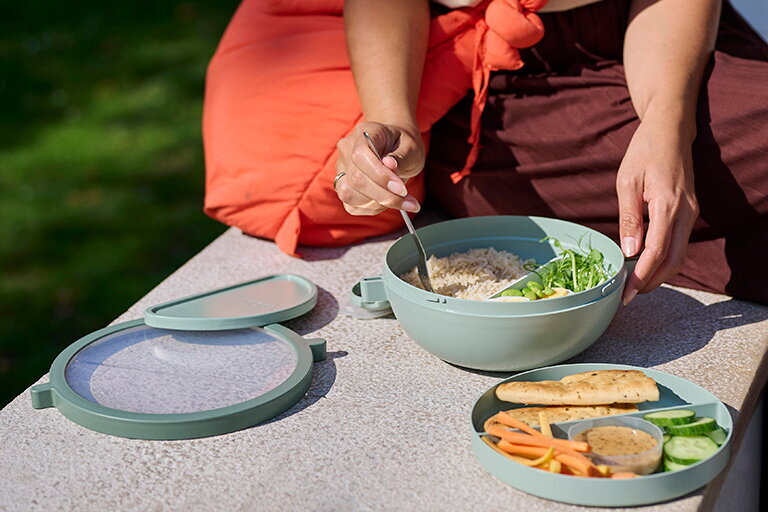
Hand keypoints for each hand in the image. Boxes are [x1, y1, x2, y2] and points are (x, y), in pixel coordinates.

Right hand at [334, 122, 424, 215]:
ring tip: (401, 200)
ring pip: (349, 194)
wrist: (396, 147)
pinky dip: (372, 208)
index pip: (360, 156)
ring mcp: (341, 168)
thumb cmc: (404, 146)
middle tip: (410, 201)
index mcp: (363, 133)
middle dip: (384, 196)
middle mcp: (346, 149)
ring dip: (378, 204)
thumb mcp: (411, 148)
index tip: (402, 189)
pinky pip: (352, 205)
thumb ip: (401, 157)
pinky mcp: (342, 186)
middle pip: (356, 179)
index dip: (380, 176)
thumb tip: (389, 165)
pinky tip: (388, 202)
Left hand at [616, 114, 698, 304]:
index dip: (642, 276)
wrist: (671, 130)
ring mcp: (691, 212)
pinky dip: (664, 258)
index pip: (657, 251)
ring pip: (679, 254)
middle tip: (629, 296)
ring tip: (635, 284)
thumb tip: (630, 252)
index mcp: (667, 204)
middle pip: (673, 260)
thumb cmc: (644, 152)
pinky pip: (679, 242)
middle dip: (652, 282)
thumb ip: (629, 217)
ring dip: (659, 273)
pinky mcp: (689, 212)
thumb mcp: (627, 181)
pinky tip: (645, 264)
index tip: (626, 292)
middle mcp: (685, 212)